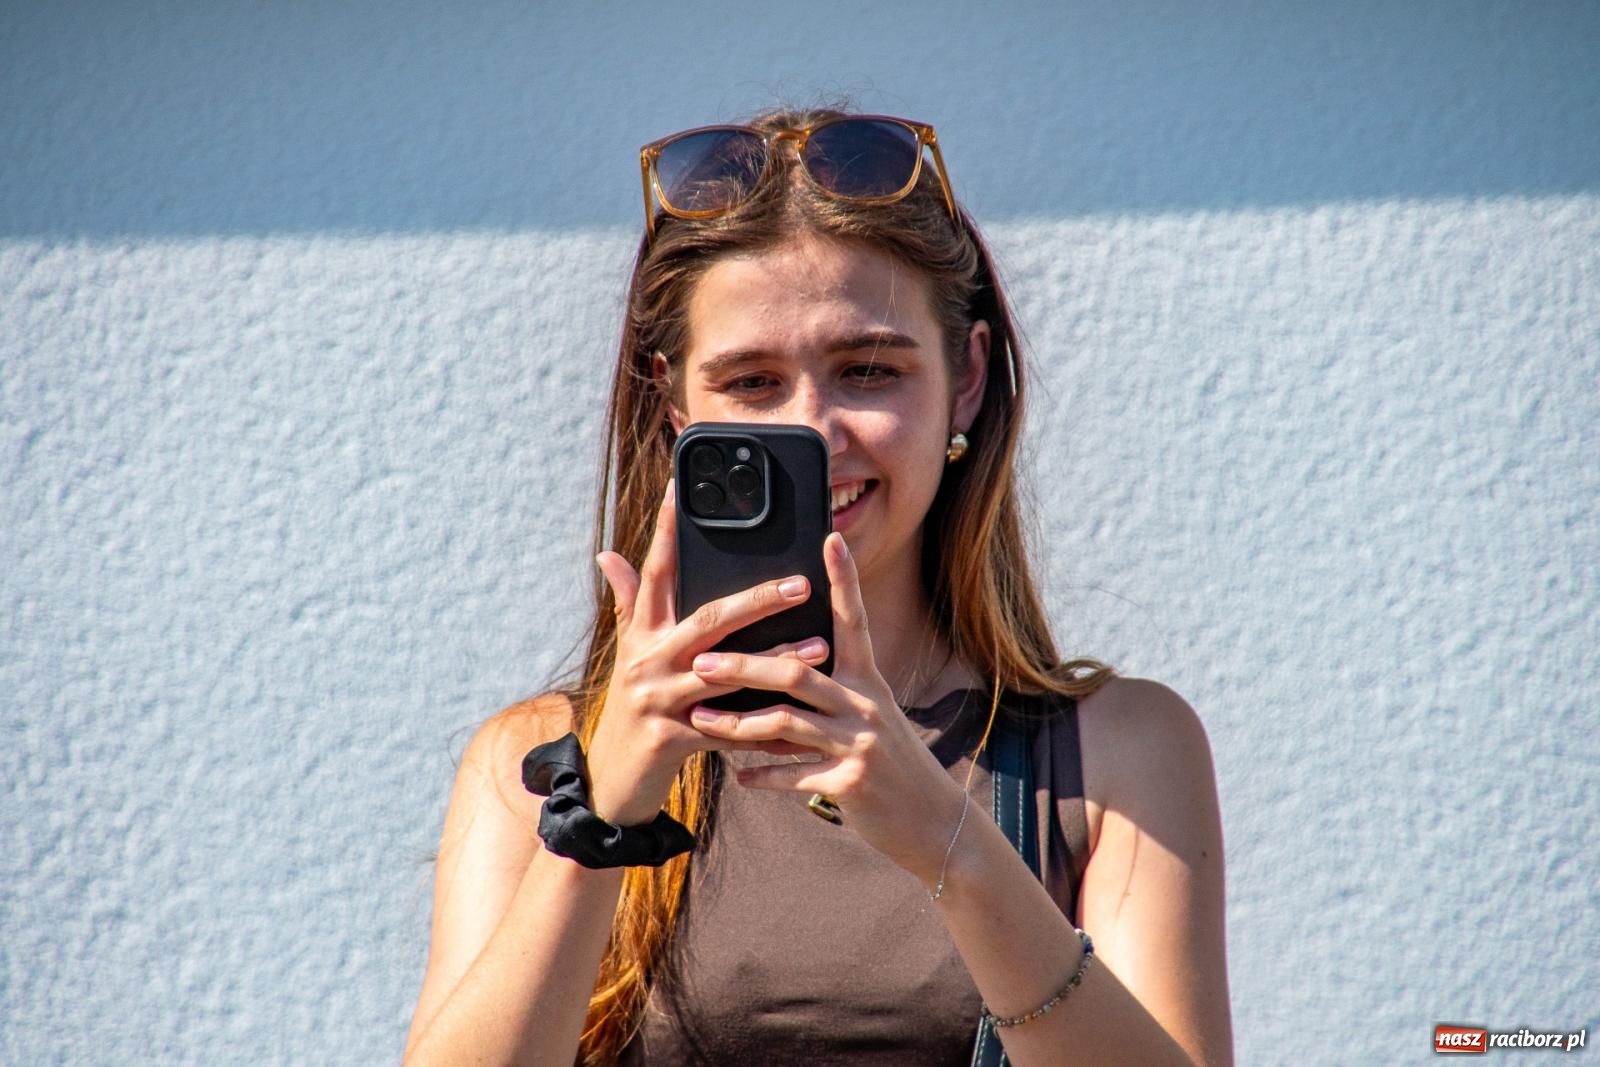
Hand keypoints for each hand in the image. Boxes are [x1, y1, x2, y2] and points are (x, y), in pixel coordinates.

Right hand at [584, 480, 830, 825]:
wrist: (614, 777)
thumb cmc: (632, 704)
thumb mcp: (629, 652)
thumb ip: (628, 603)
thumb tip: (607, 554)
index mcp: (643, 634)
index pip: (656, 572)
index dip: (667, 531)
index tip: (680, 490)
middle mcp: (649, 661)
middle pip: (707, 620)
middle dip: (756, 600)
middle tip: (800, 584)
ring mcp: (661, 701)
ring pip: (727, 674)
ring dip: (776, 659)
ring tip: (819, 645)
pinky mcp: (675, 739)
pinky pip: (729, 728)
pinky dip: (764, 723)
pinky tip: (801, 713)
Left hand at [685, 532, 969, 882]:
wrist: (932, 822)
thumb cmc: (892, 764)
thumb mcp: (870, 719)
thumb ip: (830, 695)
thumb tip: (780, 671)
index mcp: (868, 682)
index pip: (852, 621)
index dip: (843, 580)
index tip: (829, 539)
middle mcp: (865, 705)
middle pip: (796, 671)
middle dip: (743, 664)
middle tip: (699, 661)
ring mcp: (859, 744)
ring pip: (786, 723)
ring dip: (737, 722)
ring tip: (700, 719)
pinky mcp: (850, 782)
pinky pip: (794, 776)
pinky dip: (762, 776)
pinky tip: (738, 777)